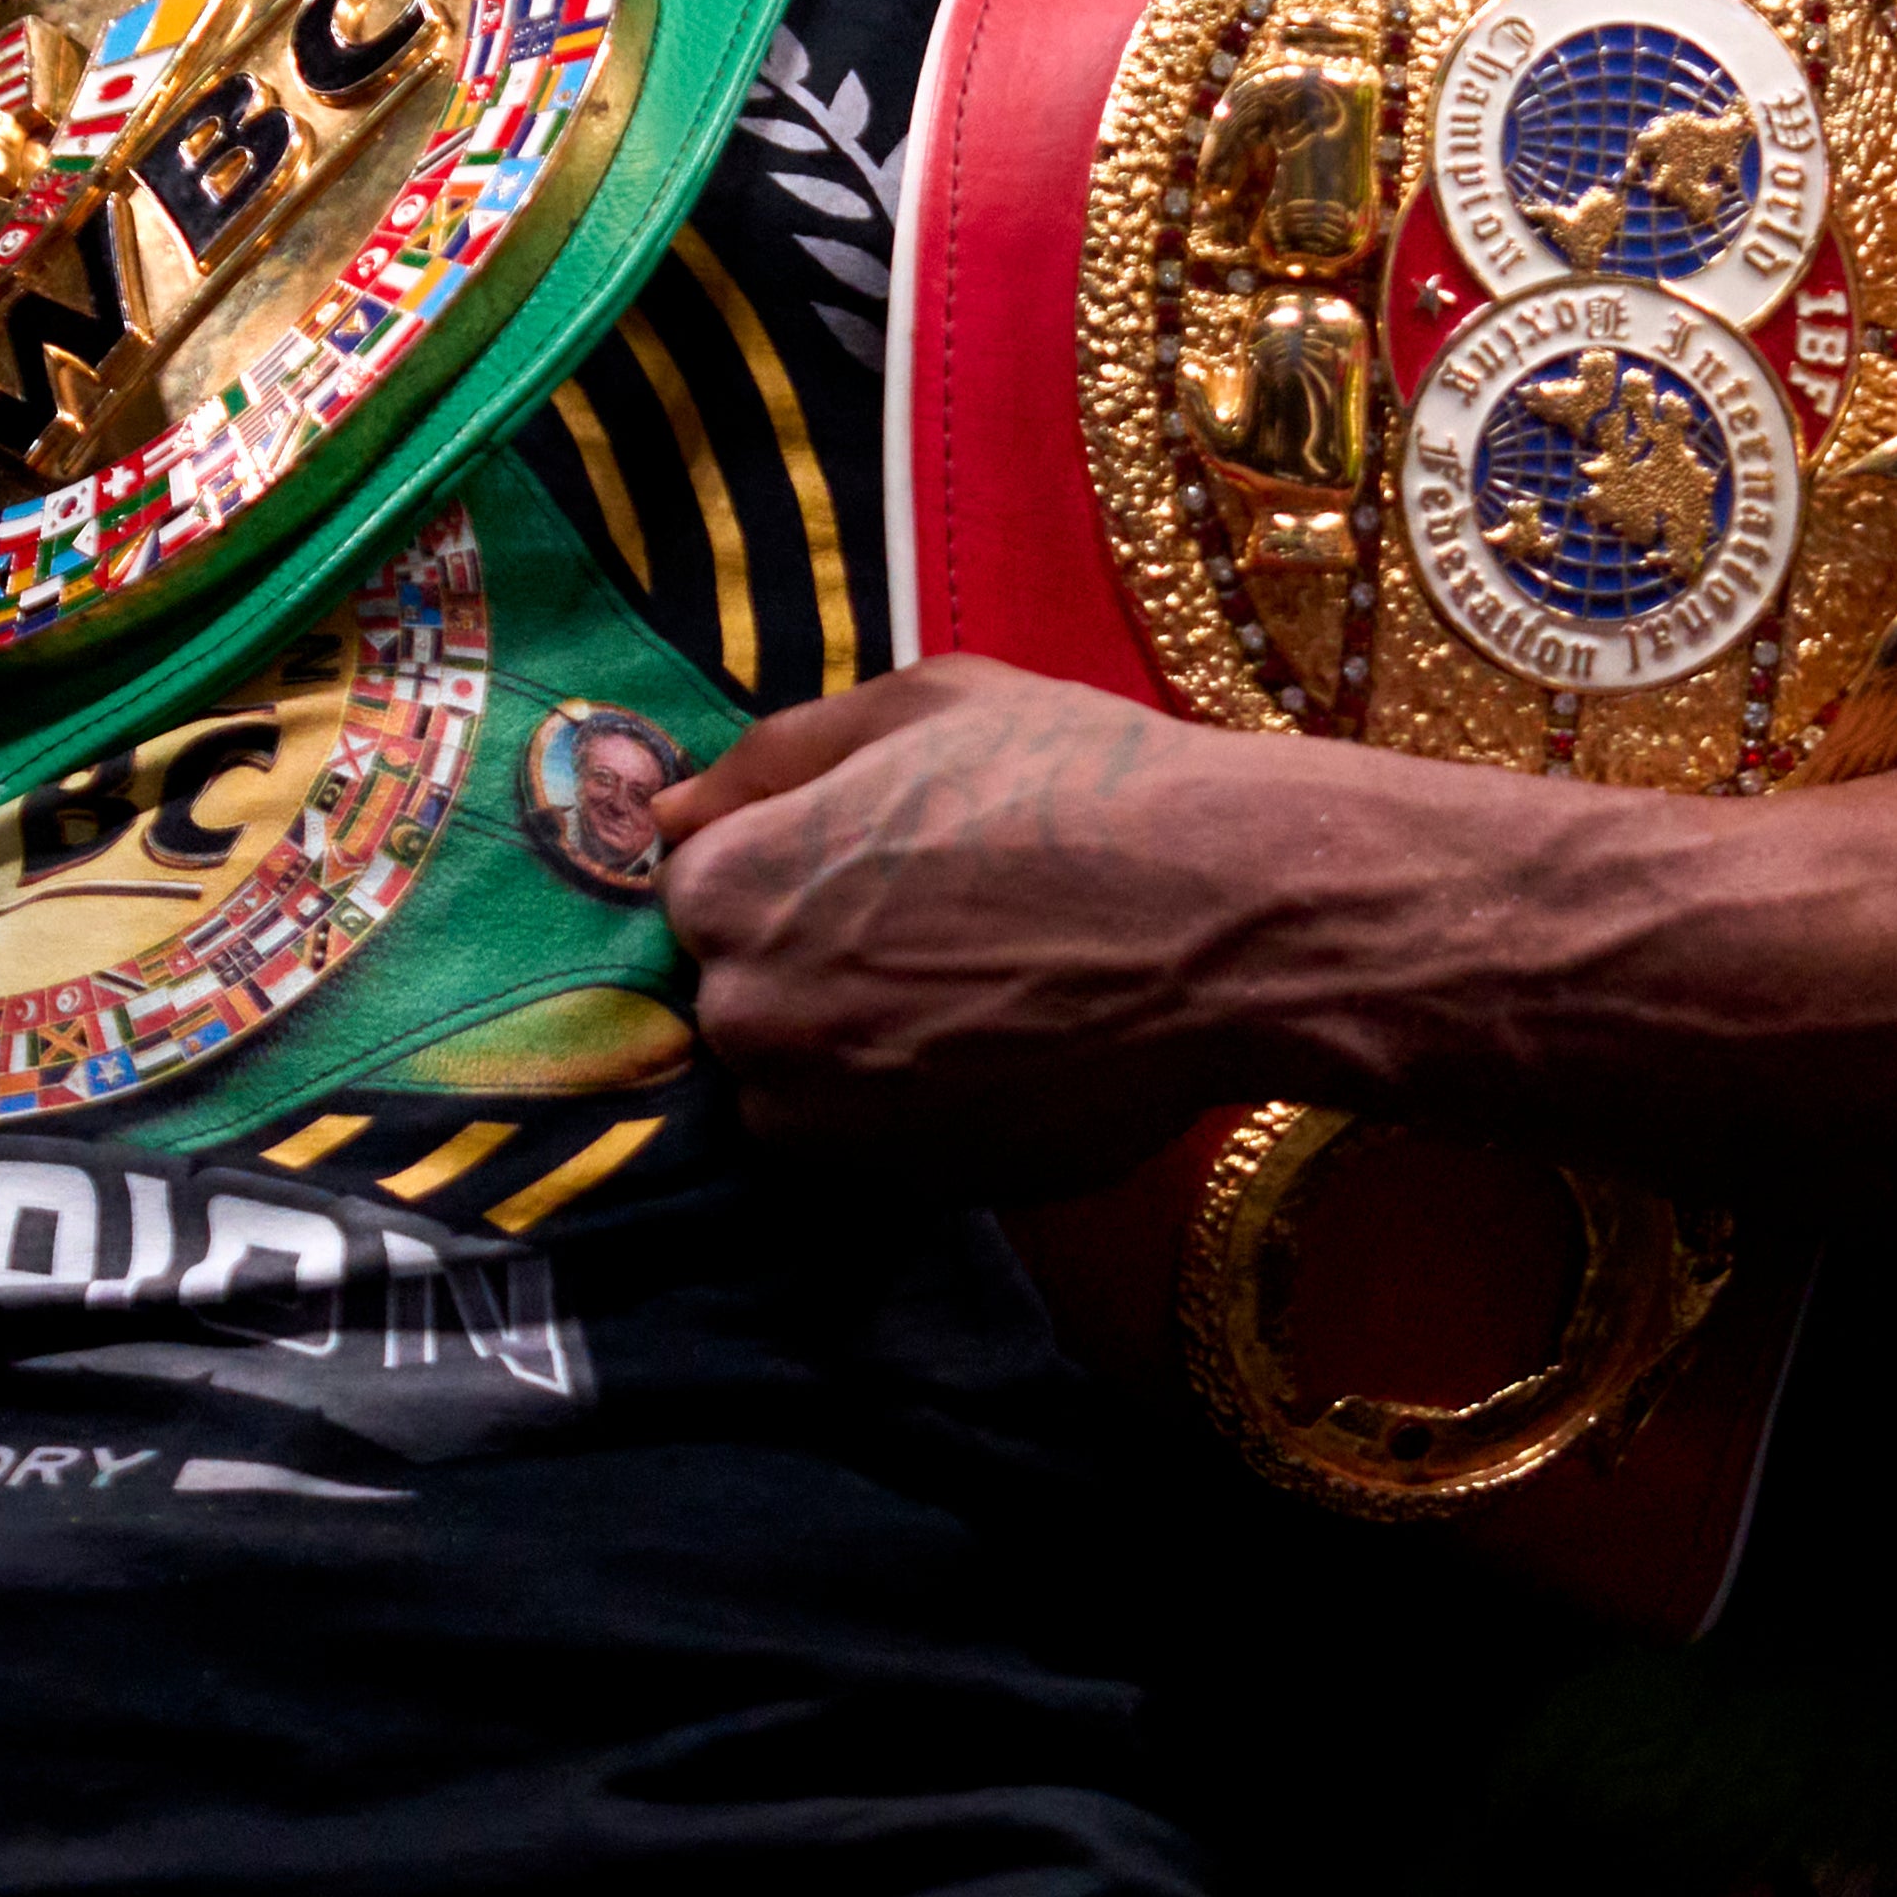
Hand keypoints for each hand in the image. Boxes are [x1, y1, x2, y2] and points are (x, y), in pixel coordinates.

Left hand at [653, 656, 1285, 1192]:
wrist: (1227, 921)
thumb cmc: (1078, 782)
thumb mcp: (920, 706)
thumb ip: (772, 758)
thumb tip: (670, 815)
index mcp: (729, 887)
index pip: (697, 896)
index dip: (787, 871)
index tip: (872, 861)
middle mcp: (749, 1018)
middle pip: (739, 999)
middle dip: (811, 965)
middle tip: (935, 923)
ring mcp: (828, 1119)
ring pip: (798, 1087)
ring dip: (855, 1050)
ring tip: (975, 986)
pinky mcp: (909, 1190)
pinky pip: (877, 1150)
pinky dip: (918, 1110)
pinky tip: (1005, 1047)